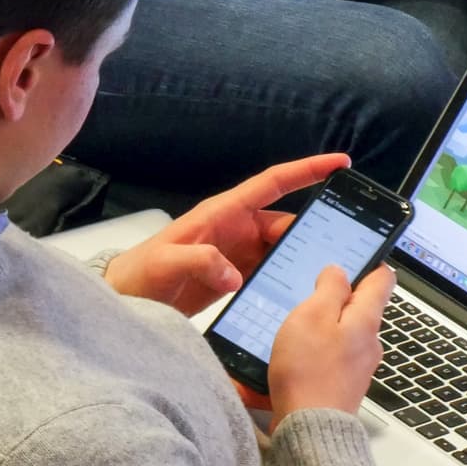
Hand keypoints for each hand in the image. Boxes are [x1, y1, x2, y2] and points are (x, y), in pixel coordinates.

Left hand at [103, 153, 349, 314]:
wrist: (126, 302)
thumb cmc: (138, 275)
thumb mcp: (163, 263)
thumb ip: (197, 261)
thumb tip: (234, 273)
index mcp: (223, 213)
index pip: (273, 183)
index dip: (307, 170)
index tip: (339, 164)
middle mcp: (237, 229)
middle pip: (286, 223)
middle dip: (312, 232)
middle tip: (337, 250)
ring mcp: (239, 252)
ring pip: (283, 249)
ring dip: (300, 259)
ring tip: (323, 276)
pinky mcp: (239, 275)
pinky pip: (272, 271)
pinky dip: (287, 278)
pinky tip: (300, 292)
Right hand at [267, 264, 395, 426]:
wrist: (310, 429)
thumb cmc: (309, 373)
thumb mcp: (312, 316)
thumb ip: (329, 289)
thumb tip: (340, 272)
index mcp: (367, 320)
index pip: (382, 280)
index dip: (371, 263)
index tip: (356, 255)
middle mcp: (370, 343)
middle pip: (361, 308)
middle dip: (340, 297)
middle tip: (312, 289)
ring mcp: (359, 366)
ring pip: (345, 333)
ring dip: (324, 326)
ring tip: (296, 324)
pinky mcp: (343, 385)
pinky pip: (332, 357)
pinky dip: (316, 351)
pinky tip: (295, 355)